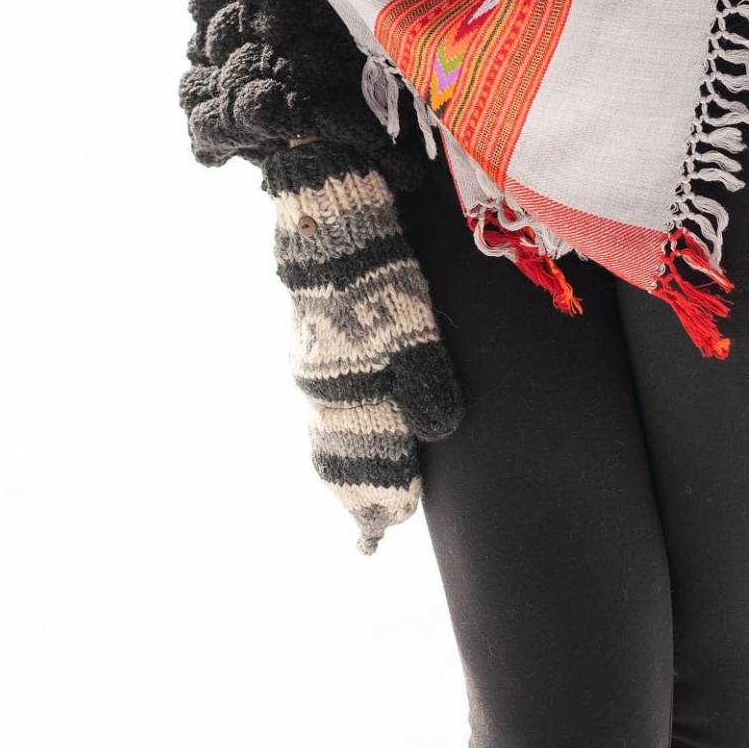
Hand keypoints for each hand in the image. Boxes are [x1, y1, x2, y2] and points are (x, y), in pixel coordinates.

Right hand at [264, 145, 463, 552]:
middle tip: (369, 535)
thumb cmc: (374, 268)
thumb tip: (438, 430)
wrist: (325, 212)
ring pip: (327, 434)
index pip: (367, 465)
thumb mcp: (409, 322)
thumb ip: (422, 378)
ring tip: (354, 497)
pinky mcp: (310, 341)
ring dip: (344, 469)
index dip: (380, 500)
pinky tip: (341, 432)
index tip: (386, 532)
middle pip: (341, 459)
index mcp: (348, 392)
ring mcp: (311, 365)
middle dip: (358, 496)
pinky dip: (333, 434)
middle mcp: (322, 388)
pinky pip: (321, 407)